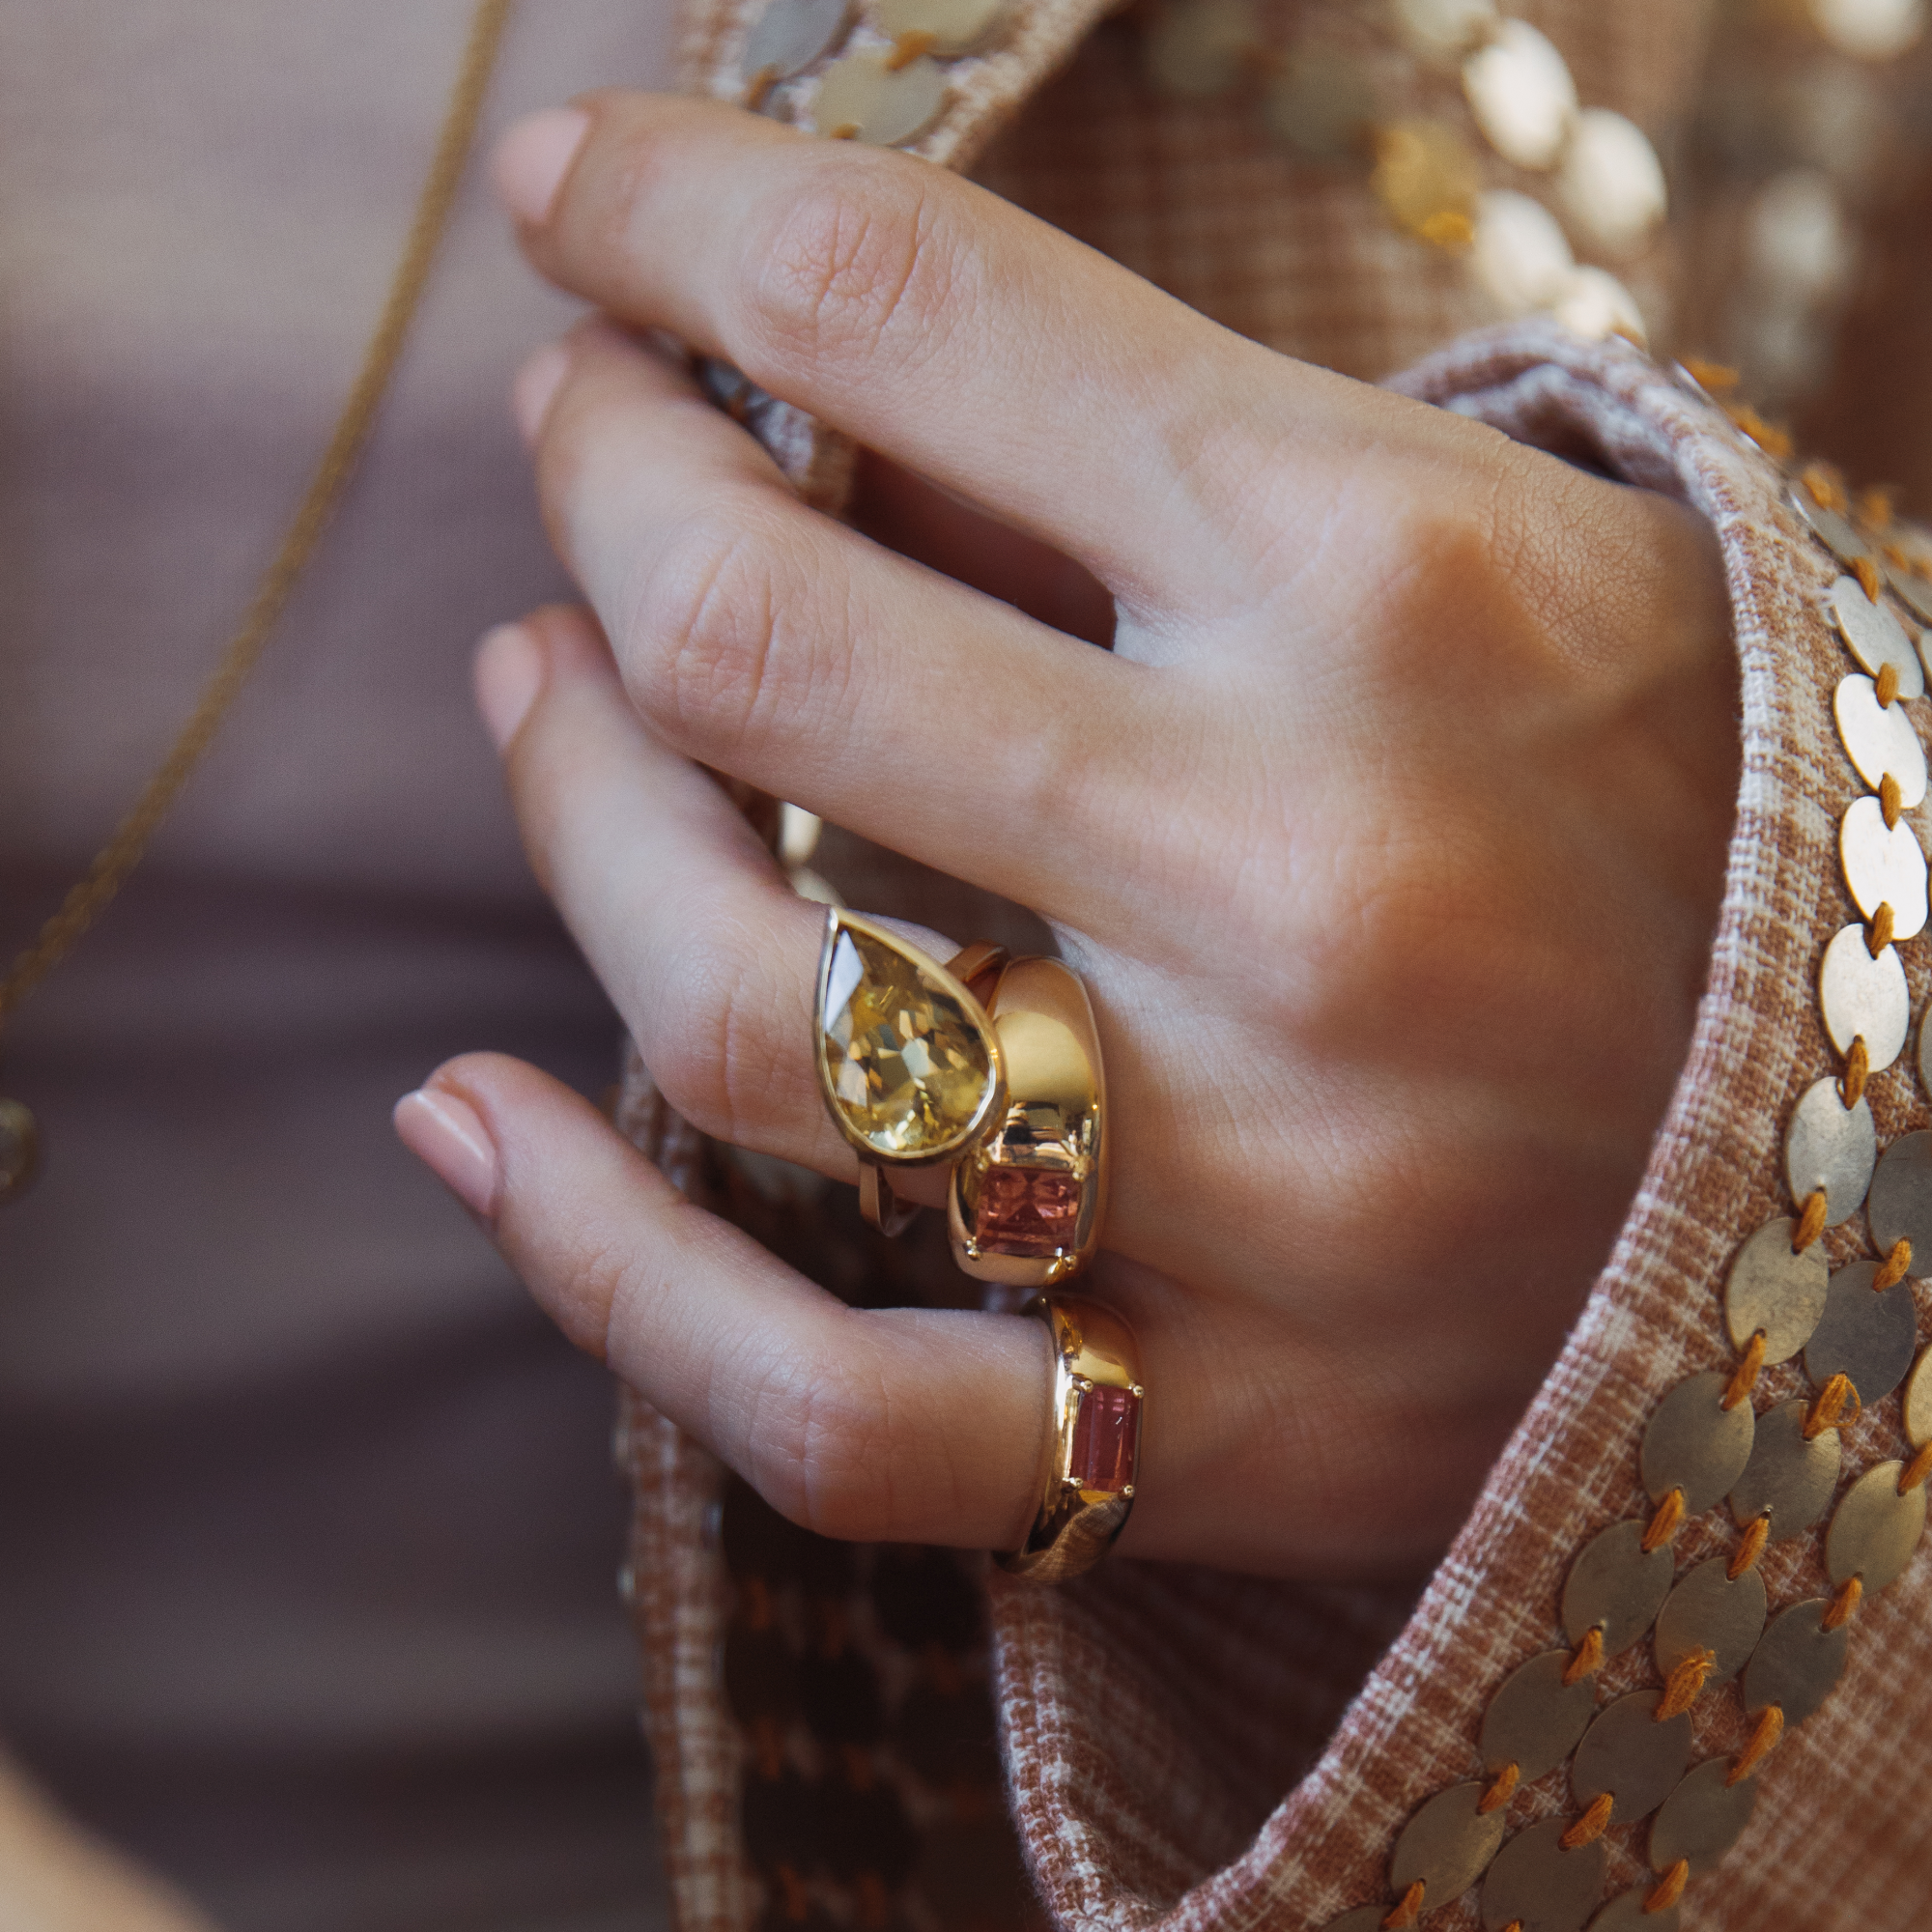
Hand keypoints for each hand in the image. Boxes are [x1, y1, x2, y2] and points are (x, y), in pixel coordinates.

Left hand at [395, 93, 1736, 1578]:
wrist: (1916, 1157)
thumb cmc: (1688, 804)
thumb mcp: (1482, 550)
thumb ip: (1146, 464)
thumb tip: (808, 394)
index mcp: (1397, 585)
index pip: (911, 308)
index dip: (681, 210)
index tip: (585, 191)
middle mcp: (1312, 876)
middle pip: (751, 643)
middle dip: (599, 484)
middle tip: (580, 438)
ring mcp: (1263, 1191)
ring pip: (735, 1009)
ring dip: (565, 813)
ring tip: (543, 695)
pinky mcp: (1226, 1428)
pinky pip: (823, 1408)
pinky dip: (603, 1272)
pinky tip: (470, 1117)